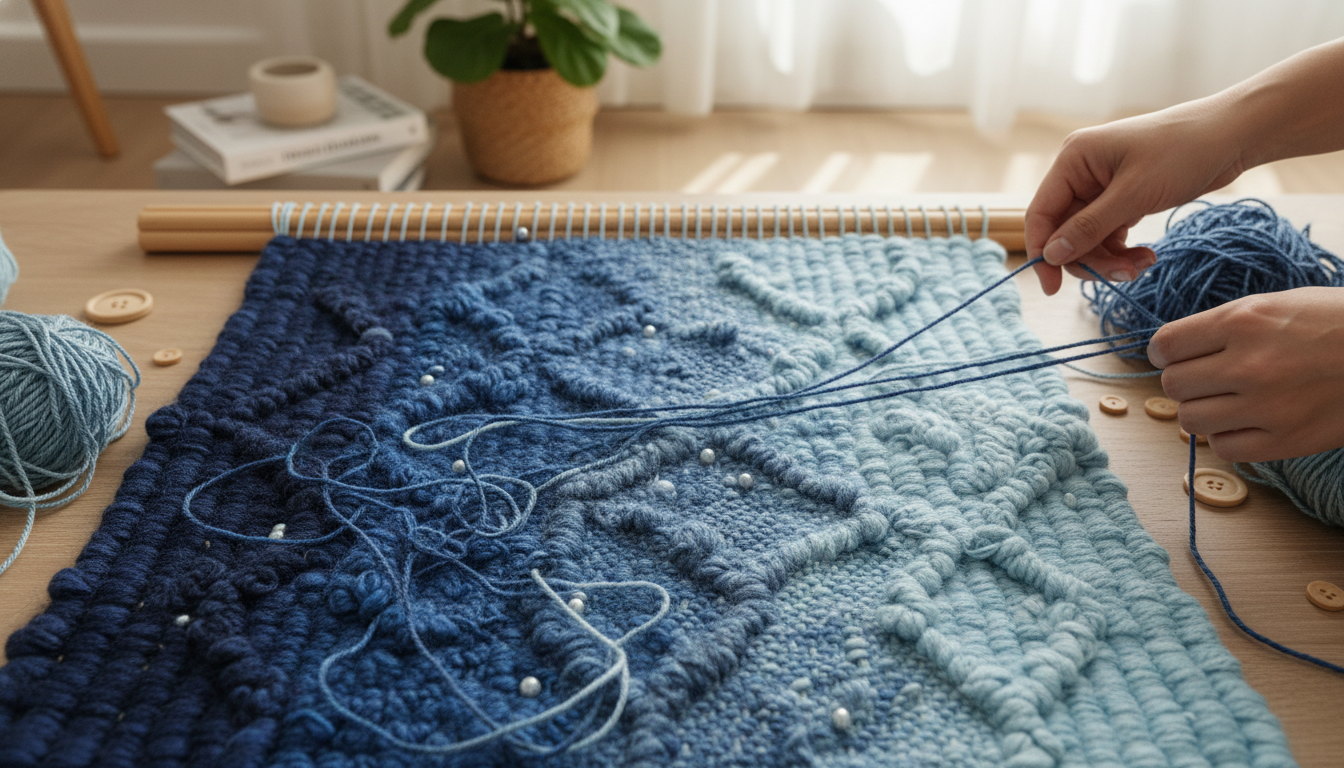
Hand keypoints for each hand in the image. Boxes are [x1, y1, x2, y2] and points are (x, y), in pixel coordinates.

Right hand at [1026, 101, 1248, 295]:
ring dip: (1111, 258)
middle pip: (1066, 231)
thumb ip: (1089, 227)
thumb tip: (1051, 255)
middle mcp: (1081, 173)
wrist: (1233, 135)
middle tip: (1124, 275)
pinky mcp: (1123, 198)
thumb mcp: (1134, 194)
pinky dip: (1124, 250)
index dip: (1042, 251)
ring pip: (1088, 238)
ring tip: (1144, 265)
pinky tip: (1147, 256)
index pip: (1041, 213)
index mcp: (1073, 160)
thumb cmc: (1183, 152)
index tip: (1052, 288)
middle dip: (1091, 258)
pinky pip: (1109, 234)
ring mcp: (1102, 186)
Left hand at [1147, 287, 1343, 461]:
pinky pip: (1226, 448)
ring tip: (1228, 401)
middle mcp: (1248, 364)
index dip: (1164, 353)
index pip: (1165, 345)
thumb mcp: (1276, 305)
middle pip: (1173, 386)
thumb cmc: (1335, 322)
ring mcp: (1266, 406)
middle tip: (1207, 379)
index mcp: (1243, 321)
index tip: (1172, 356)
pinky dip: (1229, 437)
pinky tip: (1248, 422)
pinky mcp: (1286, 440)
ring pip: (1191, 421)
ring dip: (1202, 412)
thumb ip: (1223, 327)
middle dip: (1184, 382)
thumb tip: (1175, 351)